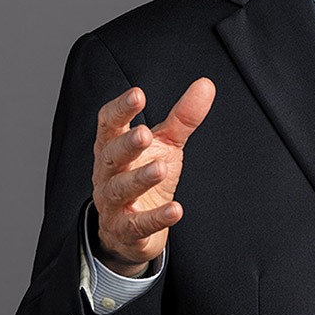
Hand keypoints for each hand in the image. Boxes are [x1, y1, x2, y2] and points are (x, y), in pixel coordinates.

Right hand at [90, 79, 215, 275]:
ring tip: (160, 169)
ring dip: (139, 179)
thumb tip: (206, 84)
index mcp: (113, 147)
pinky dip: (156, 218)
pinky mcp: (126, 229)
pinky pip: (138, 225)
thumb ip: (183, 117)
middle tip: (144, 133)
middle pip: (110, 156)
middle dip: (126, 145)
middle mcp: (107, 174)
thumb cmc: (146, 175)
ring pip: (120, 190)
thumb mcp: (166, 144)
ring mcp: (113, 203)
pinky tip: (175, 210)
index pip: (109, 124)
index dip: (120, 109)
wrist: (131, 229)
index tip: (137, 94)